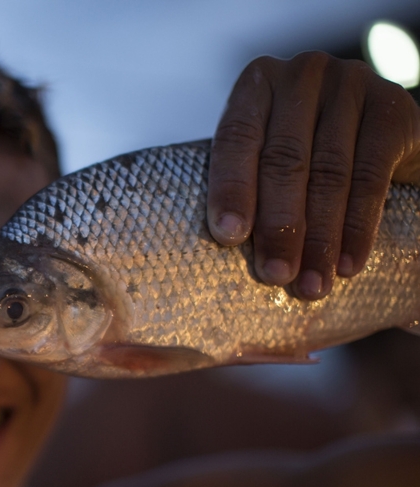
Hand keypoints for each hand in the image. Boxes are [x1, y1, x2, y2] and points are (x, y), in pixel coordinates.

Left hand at [206, 51, 419, 298]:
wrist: (380, 134)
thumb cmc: (306, 153)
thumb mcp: (271, 157)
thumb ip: (249, 184)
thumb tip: (219, 245)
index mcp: (257, 84)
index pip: (237, 138)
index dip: (231, 188)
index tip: (228, 236)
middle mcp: (302, 75)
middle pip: (284, 160)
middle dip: (278, 225)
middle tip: (274, 274)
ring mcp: (351, 84)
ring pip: (329, 173)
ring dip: (319, 237)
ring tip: (310, 284)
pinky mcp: (392, 107)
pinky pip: (372, 176)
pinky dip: (359, 227)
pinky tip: (349, 264)